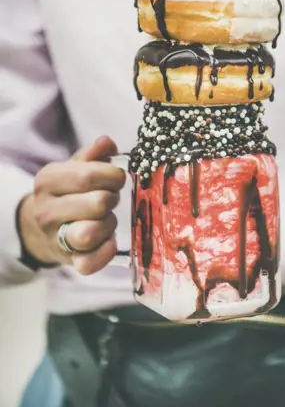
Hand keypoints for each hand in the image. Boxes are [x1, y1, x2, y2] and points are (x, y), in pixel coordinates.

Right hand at [18, 136, 124, 274]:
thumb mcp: (75, 167)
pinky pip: (89, 263)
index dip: (112, 176)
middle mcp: (46, 210)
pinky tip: (110, 241)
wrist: (46, 225)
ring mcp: (54, 237)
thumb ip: (93, 155)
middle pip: (97, 203)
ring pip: (91, 234)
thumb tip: (107, 143)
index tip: (116, 178)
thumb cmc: (69, 191)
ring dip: (109, 224)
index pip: (89, 175)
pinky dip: (105, 252)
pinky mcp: (67, 260)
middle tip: (110, 198)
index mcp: (48, 180)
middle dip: (112, 199)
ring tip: (107, 218)